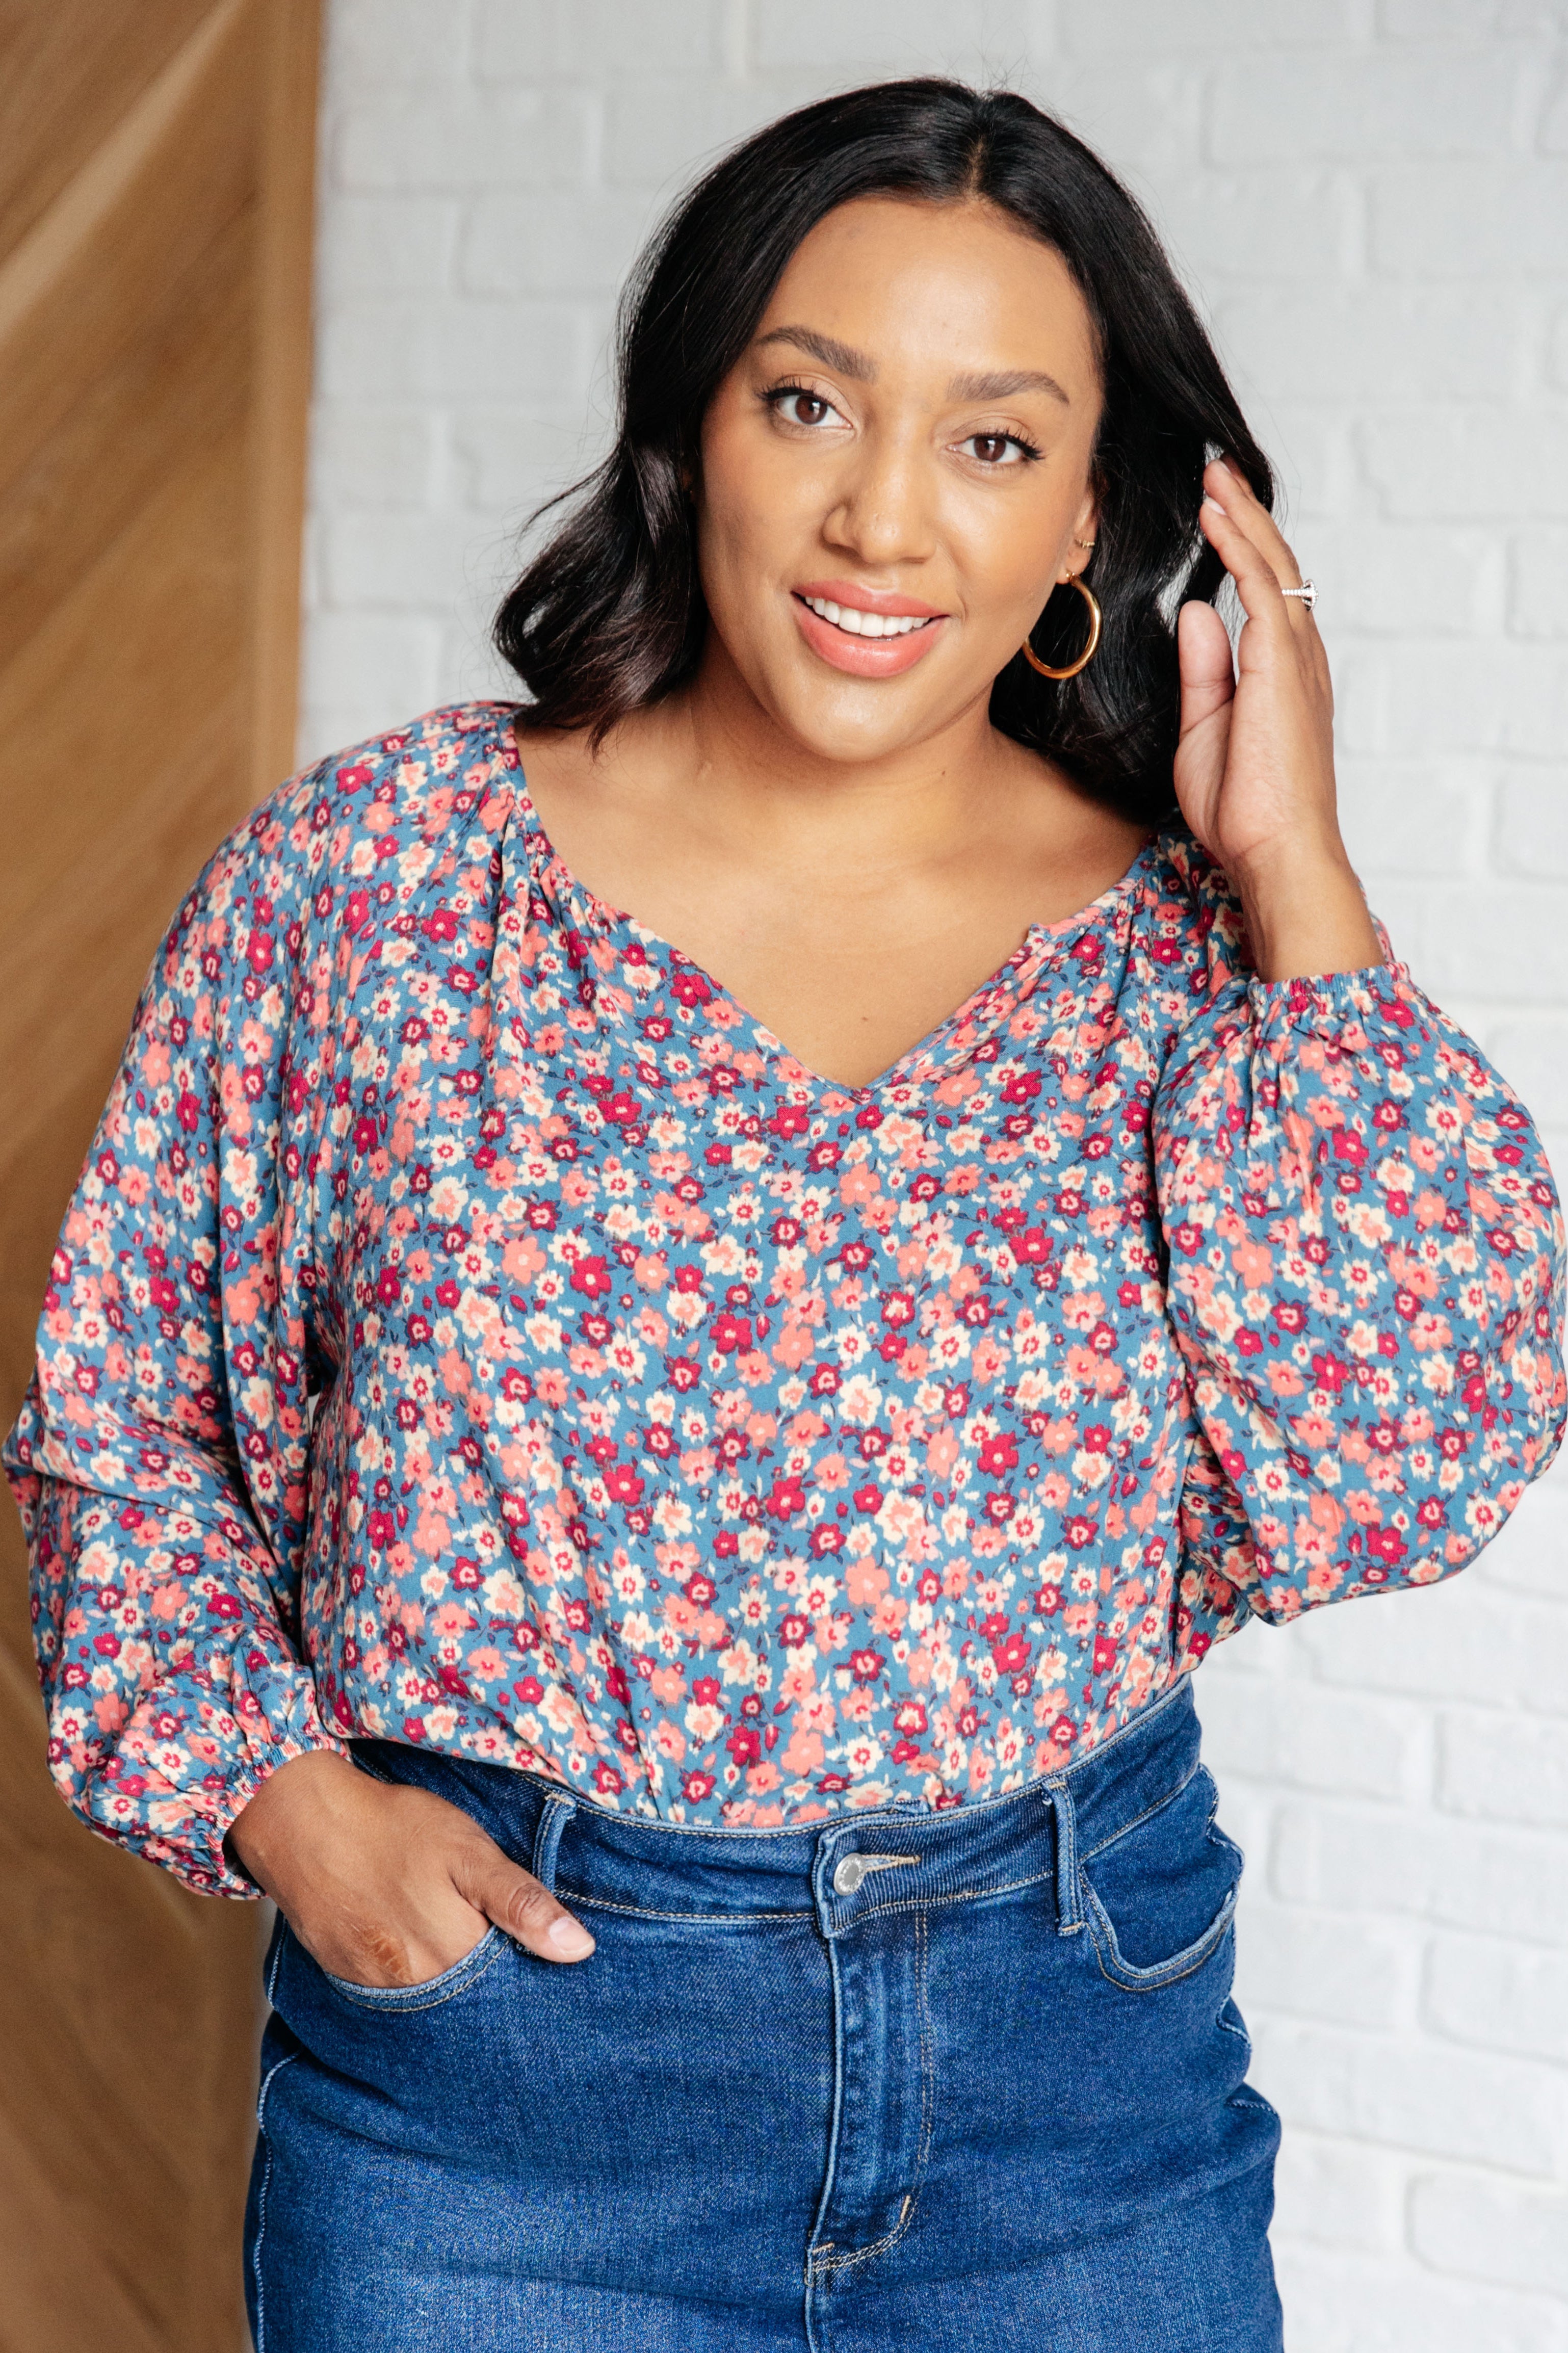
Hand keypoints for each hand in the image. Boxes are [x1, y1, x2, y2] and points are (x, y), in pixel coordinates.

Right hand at [226, 1750, 594, 1984]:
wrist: (302, 1821)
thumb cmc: (394, 1828)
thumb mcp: (468, 1852)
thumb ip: (522, 1902)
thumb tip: (580, 1949)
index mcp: (454, 1953)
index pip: (510, 1988)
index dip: (530, 1973)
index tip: (544, 1962)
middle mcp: (414, 1984)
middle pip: (470, 2001)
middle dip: (492, 1984)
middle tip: (496, 1945)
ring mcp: (375, 1984)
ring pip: (431, 1999)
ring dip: (451, 1982)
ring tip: (458, 1943)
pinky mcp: (345, 1974)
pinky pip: (391, 1991)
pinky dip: (412, 1976)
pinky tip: (417, 1947)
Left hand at [1174, 456, 1381, 982]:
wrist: (1274, 850)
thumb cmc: (1244, 808)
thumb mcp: (1205, 728)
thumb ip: (1203, 669)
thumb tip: (1196, 613)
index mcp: (1281, 673)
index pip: (1265, 594)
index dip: (1241, 548)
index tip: (1213, 511)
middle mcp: (1296, 657)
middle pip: (1275, 566)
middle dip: (1244, 515)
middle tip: (1216, 473)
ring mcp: (1294, 659)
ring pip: (1273, 566)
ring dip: (1242, 517)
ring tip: (1215, 477)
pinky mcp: (1280, 666)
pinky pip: (1263, 589)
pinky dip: (1239, 547)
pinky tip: (1215, 517)